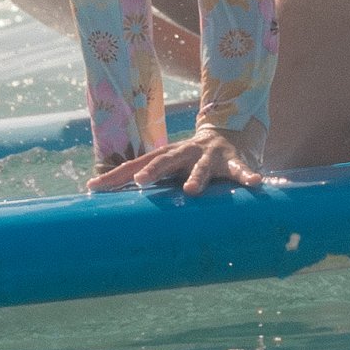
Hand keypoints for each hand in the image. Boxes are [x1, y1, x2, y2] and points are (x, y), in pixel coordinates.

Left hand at [93, 128, 266, 195]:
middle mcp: (184, 152)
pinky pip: (240, 169)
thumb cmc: (191, 162)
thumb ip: (154, 187)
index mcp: (165, 156)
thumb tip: (119, 213)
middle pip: (165, 159)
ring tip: (192, 190)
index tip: (94, 187)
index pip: (136, 164)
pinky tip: (255, 182)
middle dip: (153, 170)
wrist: (227, 135)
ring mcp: (209, 155)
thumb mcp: (171, 170)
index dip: (116, 176)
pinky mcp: (232, 161)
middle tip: (139, 181)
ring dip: (196, 177)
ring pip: (201, 166)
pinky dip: (247, 175)